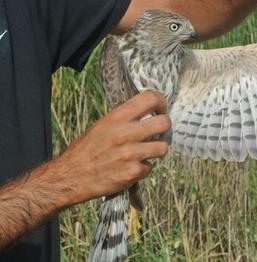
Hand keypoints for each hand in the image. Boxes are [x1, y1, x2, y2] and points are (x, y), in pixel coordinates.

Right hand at [48, 91, 170, 205]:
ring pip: (163, 147)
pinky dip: (143, 168)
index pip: (149, 98)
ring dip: (157, 150)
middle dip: (164, 127)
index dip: (160, 102)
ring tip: (145, 151)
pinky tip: (131, 167)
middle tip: (158, 131)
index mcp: (116, 117)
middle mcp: (125, 134)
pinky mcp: (133, 173)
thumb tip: (148, 112)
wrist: (70, 177)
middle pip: (164, 123)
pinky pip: (150, 167)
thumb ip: (124, 118)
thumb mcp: (102, 125)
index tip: (160, 109)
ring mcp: (130, 154)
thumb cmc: (86, 150)